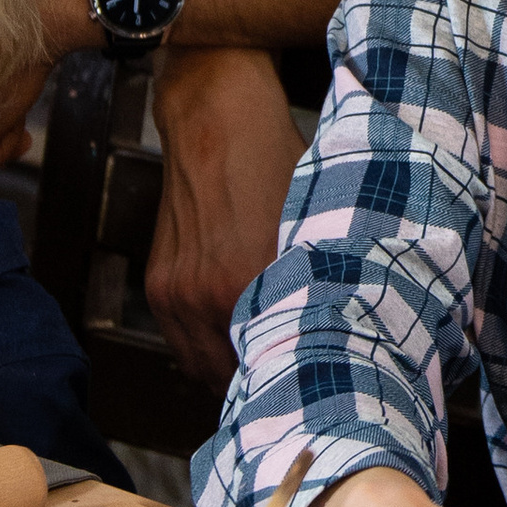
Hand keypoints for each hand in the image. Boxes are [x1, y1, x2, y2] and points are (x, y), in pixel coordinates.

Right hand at [148, 45, 303, 392]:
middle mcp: (206, 296)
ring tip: (264, 368)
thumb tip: (348, 327)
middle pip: (233, 379)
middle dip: (263, 382)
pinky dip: (204, 350)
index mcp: (250, 283)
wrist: (217, 119)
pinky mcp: (159, 283)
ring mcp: (176, 292)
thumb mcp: (315, 222)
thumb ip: (321, 280)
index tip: (317, 386)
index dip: (295, 380)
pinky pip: (179, 341)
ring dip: (229, 374)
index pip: (272, 364)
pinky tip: (233, 342)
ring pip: (200, 367)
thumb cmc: (277, 164)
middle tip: (294, 383)